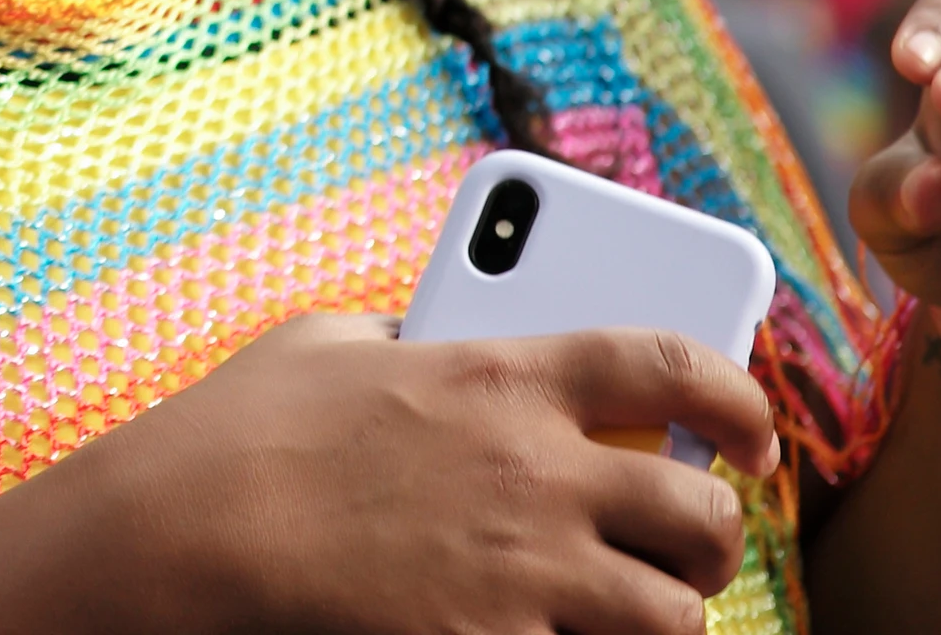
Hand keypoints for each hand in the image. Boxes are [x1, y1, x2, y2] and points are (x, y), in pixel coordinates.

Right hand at [70, 313, 779, 634]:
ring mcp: (524, 573)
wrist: (188, 536)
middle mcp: (537, 471)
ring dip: (662, 614)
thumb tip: (431, 341)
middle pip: (701, 511)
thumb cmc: (242, 433)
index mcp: (502, 374)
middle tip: (688, 542)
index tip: (752, 429)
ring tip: (625, 609)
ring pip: (673, 615)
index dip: (739, 396)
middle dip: (714, 535)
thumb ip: (407, 335)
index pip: (676, 364)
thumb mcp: (327, 344)